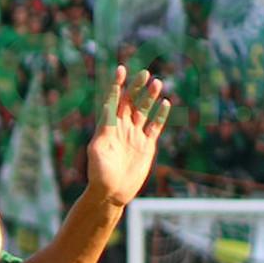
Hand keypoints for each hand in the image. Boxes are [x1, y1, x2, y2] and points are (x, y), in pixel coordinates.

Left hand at [85, 65, 170, 207]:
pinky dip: (160, 115)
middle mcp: (122, 128)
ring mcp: (135, 135)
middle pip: (130, 102)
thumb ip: (103, 131)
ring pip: (144, 111)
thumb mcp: (98, 152)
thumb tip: (107, 111)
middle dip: (137, 87)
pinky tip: (166, 103)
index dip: (117, 85)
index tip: (121, 69)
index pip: (113, 101)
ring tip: (157, 82)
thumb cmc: (99, 174)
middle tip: (145, 73)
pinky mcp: (146, 145)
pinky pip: (155, 126)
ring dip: (150, 97)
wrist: (112, 193)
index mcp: (108, 127)